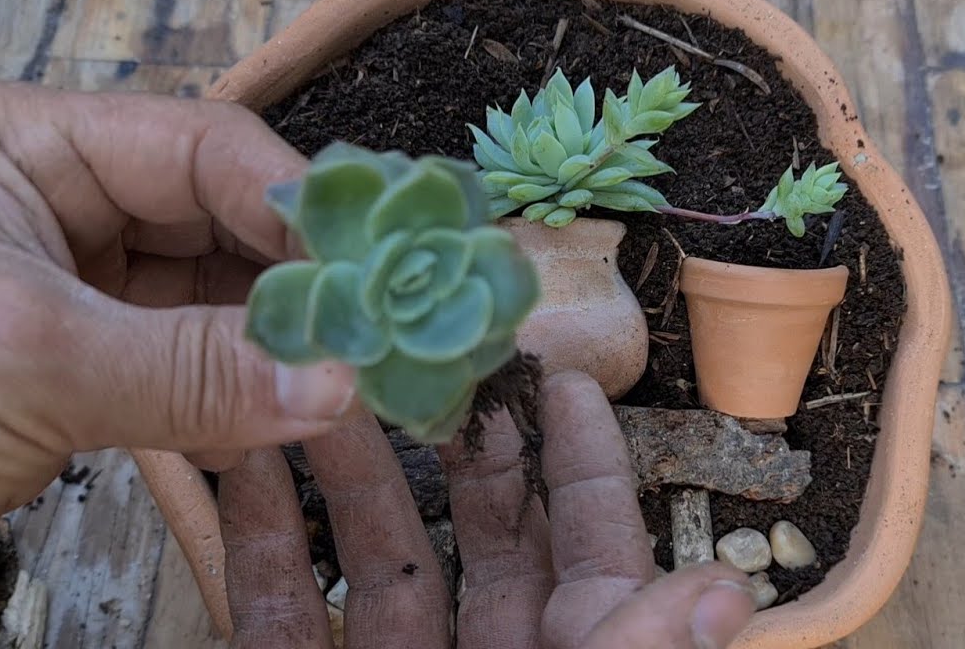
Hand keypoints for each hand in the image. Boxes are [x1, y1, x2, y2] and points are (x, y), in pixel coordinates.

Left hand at [0, 81, 355, 584]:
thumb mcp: (29, 358)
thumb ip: (192, 368)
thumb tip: (333, 381)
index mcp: (20, 145)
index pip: (196, 148)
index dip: (290, 205)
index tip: (369, 269)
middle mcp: (50, 204)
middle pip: (211, 221)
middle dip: (293, 279)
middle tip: (374, 331)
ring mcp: (64, 290)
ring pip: (203, 300)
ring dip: (272, 344)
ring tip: (347, 382)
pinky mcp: (70, 369)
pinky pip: (178, 366)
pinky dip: (232, 396)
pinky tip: (282, 420)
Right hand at [220, 370, 754, 648]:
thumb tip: (730, 593)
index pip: (594, 554)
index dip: (582, 466)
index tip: (559, 378)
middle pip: (480, 538)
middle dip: (455, 440)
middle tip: (433, 349)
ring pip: (377, 563)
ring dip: (345, 467)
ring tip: (321, 377)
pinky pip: (278, 615)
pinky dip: (255, 539)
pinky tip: (234, 460)